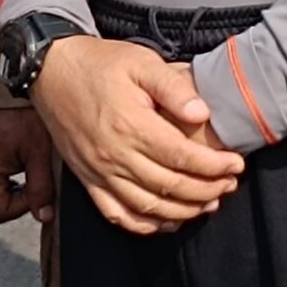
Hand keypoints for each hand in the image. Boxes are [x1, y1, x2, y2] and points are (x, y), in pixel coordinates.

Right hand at [0, 108, 58, 224]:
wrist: (15, 85)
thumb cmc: (25, 113)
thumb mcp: (39, 152)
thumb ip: (42, 189)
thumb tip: (44, 216)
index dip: (23, 207)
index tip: (38, 189)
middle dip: (21, 198)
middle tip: (37, 175)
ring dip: (18, 188)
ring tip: (31, 165)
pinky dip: (12, 179)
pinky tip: (24, 162)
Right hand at [30, 37, 243, 234]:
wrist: (50, 70)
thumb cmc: (99, 63)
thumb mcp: (140, 61)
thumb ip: (173, 87)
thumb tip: (202, 114)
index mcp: (131, 125)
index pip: (183, 157)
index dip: (215, 166)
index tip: (236, 164)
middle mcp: (114, 155)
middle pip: (171, 187)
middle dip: (208, 190)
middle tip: (229, 184)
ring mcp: (99, 172)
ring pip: (148, 207)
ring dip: (183, 211)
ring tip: (209, 203)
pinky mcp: (87, 179)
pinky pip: (117, 214)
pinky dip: (144, 225)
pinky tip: (167, 221)